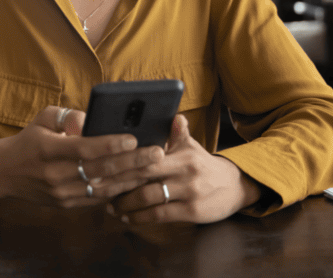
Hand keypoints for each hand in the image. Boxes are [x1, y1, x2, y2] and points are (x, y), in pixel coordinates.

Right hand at [0, 106, 162, 207]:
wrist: (5, 173)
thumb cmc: (29, 140)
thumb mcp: (43, 119)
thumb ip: (68, 116)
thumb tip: (92, 119)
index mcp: (48, 149)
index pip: (85, 148)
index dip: (111, 145)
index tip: (134, 139)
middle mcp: (55, 174)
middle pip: (101, 170)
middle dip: (132, 162)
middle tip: (157, 153)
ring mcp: (62, 193)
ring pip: (104, 188)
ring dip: (132, 179)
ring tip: (154, 169)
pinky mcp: (66, 205)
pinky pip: (98, 199)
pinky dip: (119, 191)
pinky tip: (137, 182)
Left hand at [106, 114, 261, 223]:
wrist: (234, 186)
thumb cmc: (203, 164)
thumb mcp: (191, 146)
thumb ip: (177, 133)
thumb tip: (173, 115)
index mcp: (182, 153)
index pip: (146, 156)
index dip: (122, 162)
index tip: (102, 166)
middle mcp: (186, 171)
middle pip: (144, 176)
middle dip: (118, 183)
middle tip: (98, 188)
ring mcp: (190, 192)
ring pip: (150, 198)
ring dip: (126, 204)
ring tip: (111, 206)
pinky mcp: (193, 212)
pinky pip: (161, 215)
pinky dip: (141, 217)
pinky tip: (129, 218)